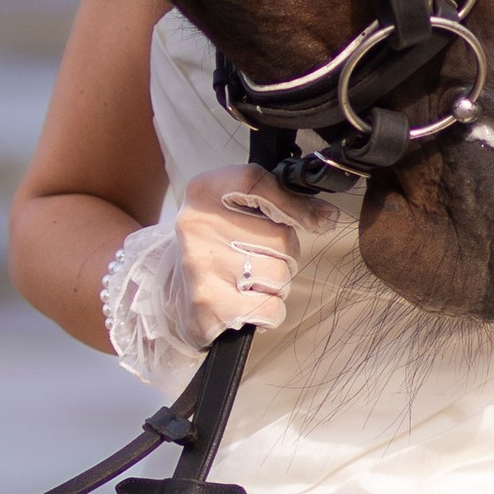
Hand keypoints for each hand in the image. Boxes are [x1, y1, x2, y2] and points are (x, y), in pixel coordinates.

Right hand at [101, 166, 339, 392]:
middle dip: (286, 255)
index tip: (316, 220)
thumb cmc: (215, 248)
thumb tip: (325, 217)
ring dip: (278, 286)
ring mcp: (201, 265)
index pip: (257, 182)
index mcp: (204, 191)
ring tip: (251, 283)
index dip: (294, 204)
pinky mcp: (208, 304)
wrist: (168, 295)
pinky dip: (270, 312)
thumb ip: (279, 203)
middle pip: (281, 237)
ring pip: (280, 275)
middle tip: (260, 260)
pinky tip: (248, 305)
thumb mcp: (233, 210)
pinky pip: (270, 308)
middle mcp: (197, 224)